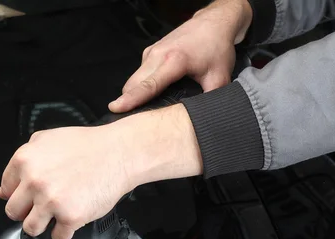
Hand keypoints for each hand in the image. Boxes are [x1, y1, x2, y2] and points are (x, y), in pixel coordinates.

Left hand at [0, 124, 132, 238]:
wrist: (119, 153)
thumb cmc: (88, 146)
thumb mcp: (47, 140)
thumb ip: (23, 162)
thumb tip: (4, 190)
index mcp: (24, 161)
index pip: (6, 189)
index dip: (19, 193)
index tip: (30, 195)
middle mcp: (34, 181)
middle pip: (13, 212)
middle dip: (27, 210)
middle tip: (43, 205)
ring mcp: (51, 201)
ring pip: (30, 228)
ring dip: (42, 225)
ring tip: (56, 215)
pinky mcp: (70, 217)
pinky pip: (57, 237)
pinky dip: (64, 232)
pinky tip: (72, 218)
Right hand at [108, 0, 252, 112]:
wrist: (214, 22)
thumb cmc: (216, 47)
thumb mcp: (219, 77)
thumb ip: (210, 100)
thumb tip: (205, 119)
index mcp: (174, 60)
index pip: (147, 85)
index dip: (131, 99)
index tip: (115, 108)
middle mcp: (158, 55)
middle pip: (133, 84)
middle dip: (129, 101)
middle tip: (133, 121)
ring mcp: (152, 52)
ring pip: (133, 79)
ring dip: (134, 94)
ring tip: (142, 108)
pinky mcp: (150, 52)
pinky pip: (139, 73)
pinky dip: (140, 85)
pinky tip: (152, 92)